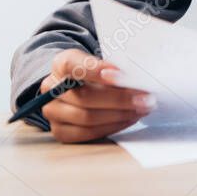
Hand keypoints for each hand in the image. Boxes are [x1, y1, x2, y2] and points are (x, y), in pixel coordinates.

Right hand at [39, 48, 155, 142]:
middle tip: (146, 99)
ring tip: (142, 110)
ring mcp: (52, 111)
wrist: (79, 87)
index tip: (123, 75)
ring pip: (87, 117)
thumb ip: (113, 68)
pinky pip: (87, 133)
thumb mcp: (101, 62)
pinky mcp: (60, 130)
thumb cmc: (96, 73)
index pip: (75, 65)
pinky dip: (111, 127)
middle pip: (85, 97)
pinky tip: (128, 119)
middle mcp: (51, 87)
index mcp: (61, 63)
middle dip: (120, 99)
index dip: (97, 70)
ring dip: (119, 115)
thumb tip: (134, 79)